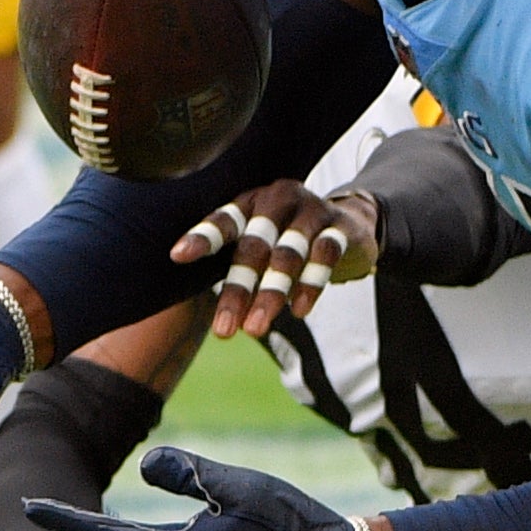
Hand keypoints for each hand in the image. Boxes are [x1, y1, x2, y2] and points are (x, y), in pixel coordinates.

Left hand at [169, 178, 378, 341]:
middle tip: (223, 331)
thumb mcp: (262, 241)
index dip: (203, 237)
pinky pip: (325, 255)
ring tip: (254, 329)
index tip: (178, 256)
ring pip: (289, 254)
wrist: (352, 223)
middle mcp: (279, 200)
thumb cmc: (291, 238)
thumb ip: (237, 263)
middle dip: (238, 290)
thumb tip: (207, 309)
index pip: (225, 221)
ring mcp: (312, 211)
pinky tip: (298, 311)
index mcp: (252, 203)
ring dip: (270, 294)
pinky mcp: (341, 227)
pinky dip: (310, 284)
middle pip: (255, 246)